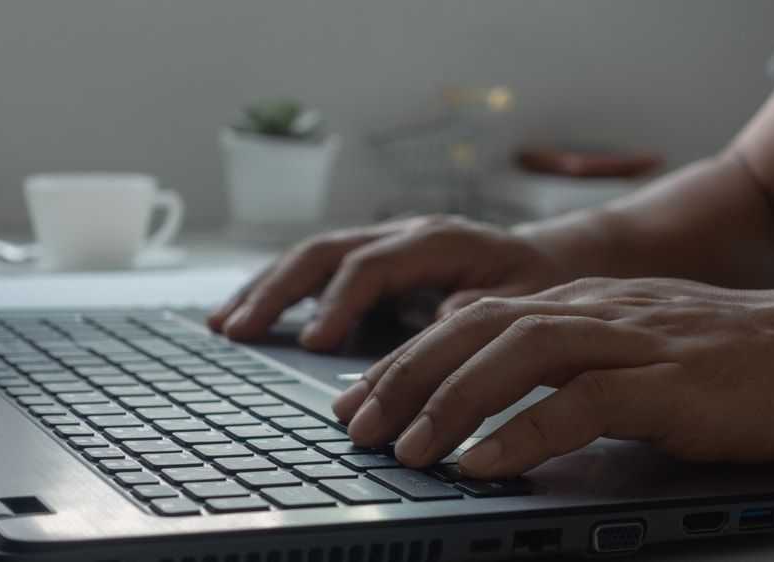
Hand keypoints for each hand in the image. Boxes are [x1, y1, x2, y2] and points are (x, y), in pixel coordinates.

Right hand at [208, 215, 565, 349]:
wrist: (549, 259)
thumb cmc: (538, 282)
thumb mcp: (527, 302)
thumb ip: (484, 313)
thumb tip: (439, 323)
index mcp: (438, 240)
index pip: (372, 266)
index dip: (339, 302)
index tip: (312, 342)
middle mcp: (403, 235)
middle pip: (325, 252)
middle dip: (277, 289)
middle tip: (236, 329)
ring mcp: (385, 246)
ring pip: (312, 258)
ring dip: (266, 288)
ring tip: (224, 322)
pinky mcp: (377, 265)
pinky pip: (320, 272)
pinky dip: (283, 293)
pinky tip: (253, 314)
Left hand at [333, 278, 773, 478]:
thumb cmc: (728, 365)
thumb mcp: (631, 356)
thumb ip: (568, 369)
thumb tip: (495, 408)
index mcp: (581, 304)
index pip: (473, 320)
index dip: (408, 358)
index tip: (359, 396)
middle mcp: (597, 311)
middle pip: (479, 329)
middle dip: (407, 376)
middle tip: (355, 423)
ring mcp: (634, 340)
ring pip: (520, 353)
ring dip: (452, 401)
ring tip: (404, 447)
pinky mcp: (671, 381)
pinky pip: (583, 402)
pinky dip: (524, 432)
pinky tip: (481, 461)